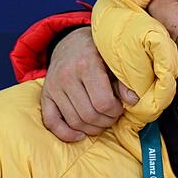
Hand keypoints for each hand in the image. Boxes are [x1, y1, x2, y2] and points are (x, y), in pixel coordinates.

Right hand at [42, 26, 138, 141]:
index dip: (115, 111)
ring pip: (74, 121)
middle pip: (89, 115)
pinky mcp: (45, 95)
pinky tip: (81, 135)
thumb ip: (124, 80)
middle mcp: (66, 76)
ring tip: (102, 121)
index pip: (103, 102)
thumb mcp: (114, 60)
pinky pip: (51, 122)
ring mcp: (53, 87)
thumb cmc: (98, 52)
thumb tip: (133, 100)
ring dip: (92, 129)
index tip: (120, 107)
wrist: (71, 42)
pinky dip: (66, 133)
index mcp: (86, 64)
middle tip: (113, 116)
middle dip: (106, 121)